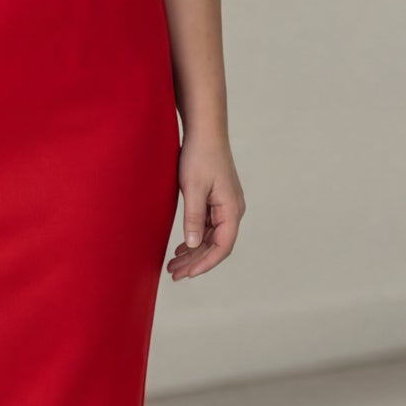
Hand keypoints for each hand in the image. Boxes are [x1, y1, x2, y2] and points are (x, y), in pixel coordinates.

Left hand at [166, 132, 244, 279]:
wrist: (205, 131)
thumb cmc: (199, 156)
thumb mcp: (193, 188)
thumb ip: (194, 217)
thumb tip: (193, 244)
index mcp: (232, 210)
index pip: (222, 247)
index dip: (205, 263)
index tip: (187, 274)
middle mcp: (233, 210)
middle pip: (216, 245)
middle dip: (195, 262)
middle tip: (173, 274)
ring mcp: (225, 205)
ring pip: (211, 237)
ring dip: (193, 252)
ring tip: (173, 264)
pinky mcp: (217, 200)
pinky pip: (208, 226)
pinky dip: (195, 238)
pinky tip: (182, 247)